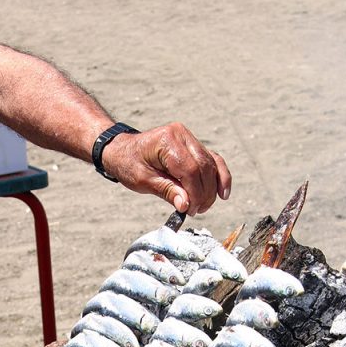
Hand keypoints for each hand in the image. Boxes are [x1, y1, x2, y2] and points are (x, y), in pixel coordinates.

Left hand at [102, 123, 231, 215]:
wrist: (122, 150)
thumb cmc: (129, 163)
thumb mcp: (143, 180)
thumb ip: (166, 191)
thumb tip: (186, 205)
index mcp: (167, 141)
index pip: (190, 170)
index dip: (195, 193)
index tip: (191, 210)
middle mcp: (182, 135)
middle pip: (204, 167)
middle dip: (204, 193)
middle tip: (197, 211)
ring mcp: (189, 138)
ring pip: (211, 165)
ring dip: (211, 188)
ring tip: (204, 206)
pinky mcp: (193, 145)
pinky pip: (212, 161)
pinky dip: (219, 176)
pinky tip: (223, 192)